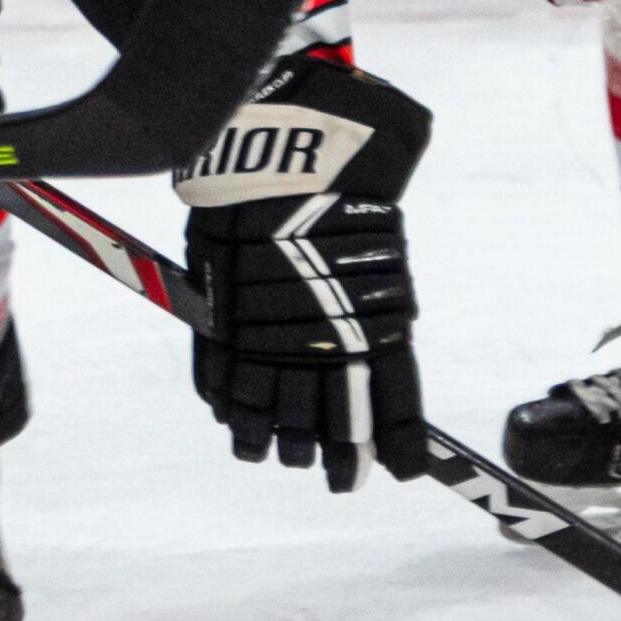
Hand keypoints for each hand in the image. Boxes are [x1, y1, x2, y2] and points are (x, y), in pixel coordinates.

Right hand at [178, 44, 431, 490]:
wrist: (286, 140)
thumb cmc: (349, 169)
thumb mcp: (384, 232)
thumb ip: (384, 287)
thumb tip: (396, 319)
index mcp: (375, 319)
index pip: (391, 398)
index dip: (395, 440)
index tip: (401, 470)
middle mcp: (321, 338)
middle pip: (330, 419)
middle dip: (336, 455)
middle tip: (339, 479)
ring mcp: (264, 332)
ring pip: (270, 412)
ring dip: (279, 441)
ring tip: (282, 457)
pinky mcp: (218, 317)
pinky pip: (221, 378)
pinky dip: (229, 405)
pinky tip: (236, 421)